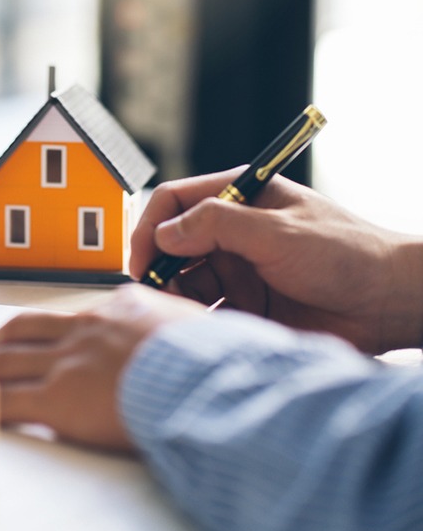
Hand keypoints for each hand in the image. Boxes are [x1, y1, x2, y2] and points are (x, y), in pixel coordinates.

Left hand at [0, 285, 205, 450]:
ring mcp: (69, 360)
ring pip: (5, 359)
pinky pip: (7, 400)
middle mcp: (88, 328)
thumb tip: (209, 345)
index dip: (54, 329)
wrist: (212, 381)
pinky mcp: (58, 397)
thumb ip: (187, 335)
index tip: (44, 337)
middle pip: (26, 329)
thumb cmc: (224, 364)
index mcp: (124, 308)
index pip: (77, 315)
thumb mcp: (209, 333)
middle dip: (1, 341)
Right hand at [130, 168, 422, 352]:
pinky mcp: (247, 305)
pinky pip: (207, 313)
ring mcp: (239, 269)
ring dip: (178, 300)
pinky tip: (204, 331)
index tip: (142, 258)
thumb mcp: (277, 231)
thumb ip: (217, 225)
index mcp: (239, 199)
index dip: (151, 227)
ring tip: (181, 318)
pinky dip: (198, 322)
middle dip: (160, 270)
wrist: (389, 304)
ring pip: (186, 282)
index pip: (174, 202)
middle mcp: (233, 233)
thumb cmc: (347, 253)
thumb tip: (164, 233)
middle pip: (173, 246)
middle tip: (154, 297)